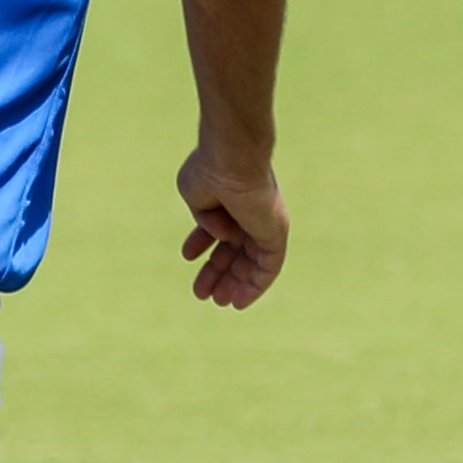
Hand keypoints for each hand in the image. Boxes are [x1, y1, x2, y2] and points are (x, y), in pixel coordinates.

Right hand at [176, 151, 286, 308]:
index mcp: (231, 200)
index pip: (220, 227)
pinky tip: (238, 302)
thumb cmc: (210, 171)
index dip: (202, 243)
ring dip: (235, 283)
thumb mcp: (195, 196)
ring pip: (253, 262)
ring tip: (216, 302)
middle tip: (201, 294)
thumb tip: (218, 234)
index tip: (187, 257)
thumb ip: (204, 216)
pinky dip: (255, 286)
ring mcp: (266, 225)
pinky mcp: (276, 235)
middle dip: (219, 271)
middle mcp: (252, 213)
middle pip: (237, 250)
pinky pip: (269, 268)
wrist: (230, 160)